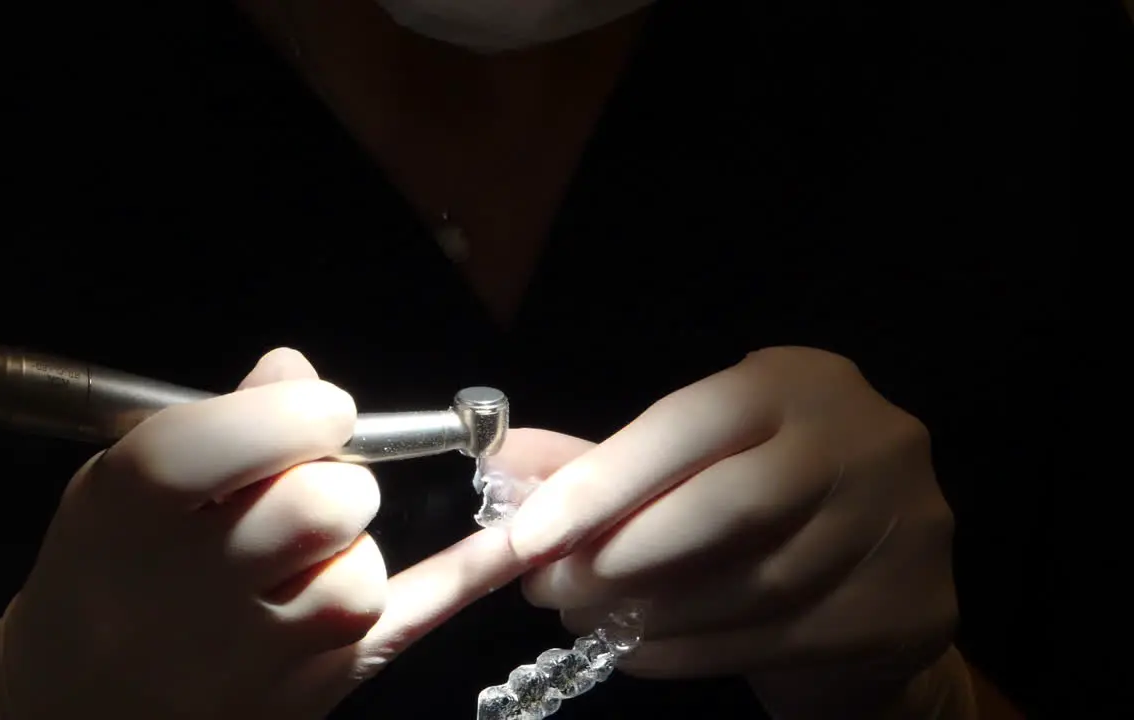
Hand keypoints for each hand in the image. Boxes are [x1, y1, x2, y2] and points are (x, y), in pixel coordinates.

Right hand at [0, 349, 527, 718]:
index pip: (250, 434)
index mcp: (135, 506)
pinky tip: (514, 544)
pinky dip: (462, 581)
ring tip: (294, 564)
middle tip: (304, 494)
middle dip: (334, 484)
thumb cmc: (100, 577)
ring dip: (348, 553)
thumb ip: (211, 423)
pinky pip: (402, 626)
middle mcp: (192, 588)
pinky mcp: (301, 701)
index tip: (318, 414)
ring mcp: (249, 660)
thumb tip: (298, 371)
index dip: (305, 413)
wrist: (66, 710)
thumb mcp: (117, 485)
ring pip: (363, 576)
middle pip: (331, 504)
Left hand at [496, 347, 961, 718]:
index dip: (603, 482)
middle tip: (549, 587)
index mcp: (800, 382)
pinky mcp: (905, 609)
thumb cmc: (761, 506)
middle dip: (620, 554)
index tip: (526, 536)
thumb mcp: (688, 461)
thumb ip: (599, 462)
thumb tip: (500, 465)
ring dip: (646, 612)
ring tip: (588, 618)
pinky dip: (688, 652)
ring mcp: (901, 527)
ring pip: (749, 586)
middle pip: (728, 507)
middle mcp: (865, 441)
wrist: (877, 580)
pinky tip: (639, 650)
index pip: (691, 423)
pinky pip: (774, 640)